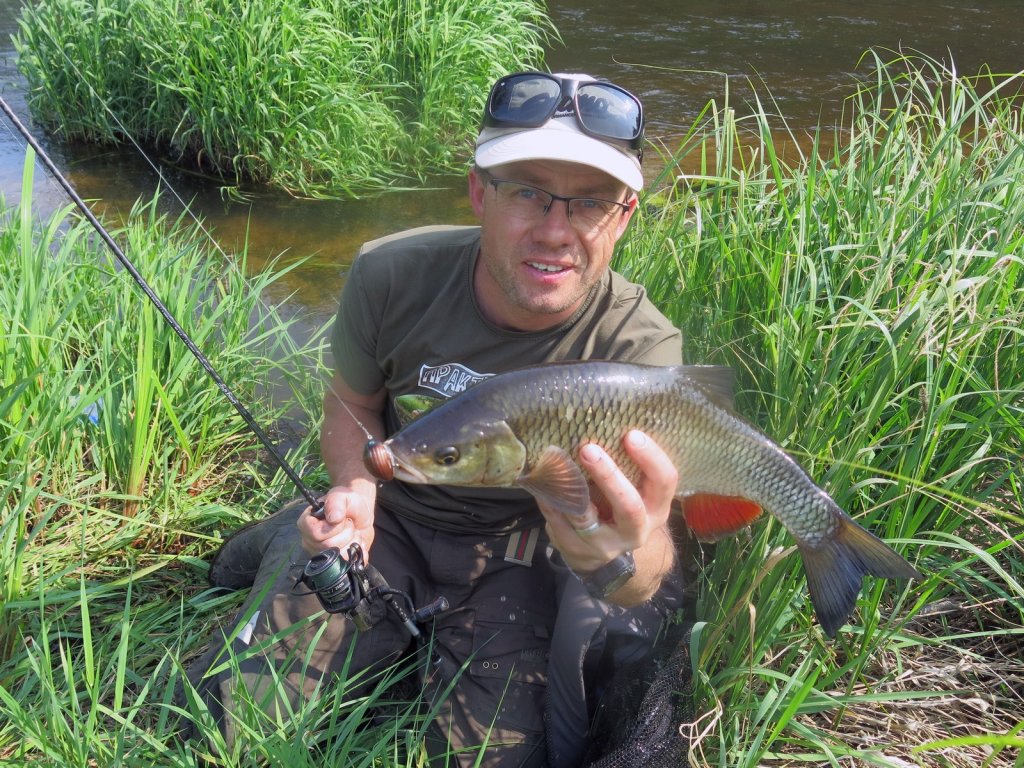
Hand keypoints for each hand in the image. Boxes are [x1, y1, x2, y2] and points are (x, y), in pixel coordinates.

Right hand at [298, 483, 376, 556]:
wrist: (360, 513)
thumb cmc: (347, 502)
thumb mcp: (342, 496)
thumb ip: (336, 503)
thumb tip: (334, 518)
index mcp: (306, 524)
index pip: (316, 533)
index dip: (334, 527)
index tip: (341, 518)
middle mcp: (310, 541)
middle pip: (328, 546)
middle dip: (346, 533)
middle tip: (349, 523)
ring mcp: (321, 553)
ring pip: (339, 556)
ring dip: (352, 542)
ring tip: (353, 531)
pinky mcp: (335, 562)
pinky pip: (348, 563)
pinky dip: (358, 551)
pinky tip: (357, 541)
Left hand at [539, 430, 676, 600]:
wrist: (609, 559)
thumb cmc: (621, 509)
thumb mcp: (635, 491)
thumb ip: (627, 466)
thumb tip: (600, 421)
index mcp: (656, 507)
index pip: (665, 482)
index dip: (651, 458)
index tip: (631, 434)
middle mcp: (637, 530)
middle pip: (629, 506)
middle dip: (608, 476)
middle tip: (588, 449)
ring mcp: (607, 545)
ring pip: (588, 520)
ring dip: (570, 491)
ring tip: (556, 464)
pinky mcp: (579, 553)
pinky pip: (560, 526)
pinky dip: (549, 504)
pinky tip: (542, 486)